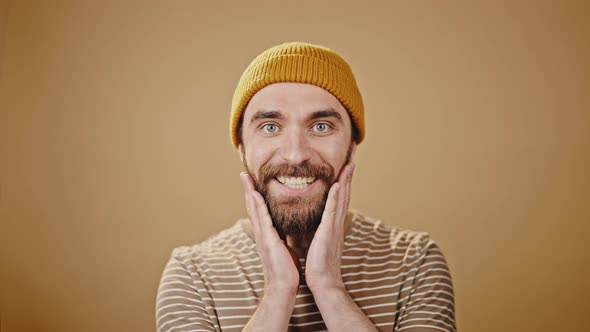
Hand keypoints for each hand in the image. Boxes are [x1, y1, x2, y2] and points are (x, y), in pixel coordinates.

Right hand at [240, 172, 300, 296]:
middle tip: (243, 174)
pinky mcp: (267, 239)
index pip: (259, 211)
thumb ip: (282, 238)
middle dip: (248, 190)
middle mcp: (261, 233)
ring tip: (245, 177)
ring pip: (254, 209)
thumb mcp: (285, 248)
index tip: (252, 182)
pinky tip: (255, 194)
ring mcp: (262, 236)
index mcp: (267, 234)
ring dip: (249, 192)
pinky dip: (257, 205)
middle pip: (252, 207)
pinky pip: (262, 218)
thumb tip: (286, 233)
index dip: (255, 196)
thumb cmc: (286, 269)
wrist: (283, 286)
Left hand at [305, 163, 354, 292]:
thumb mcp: (314, 240)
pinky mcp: (330, 233)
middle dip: (348, 175)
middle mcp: (336, 222)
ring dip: (346, 181)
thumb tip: (306, 221)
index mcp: (332, 223)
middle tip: (352, 157)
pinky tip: (339, 185)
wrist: (323, 282)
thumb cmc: (317, 264)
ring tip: (349, 164)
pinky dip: (337, 197)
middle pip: (344, 194)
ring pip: (342, 199)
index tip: (344, 164)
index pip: (338, 198)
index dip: (342, 180)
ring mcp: (335, 227)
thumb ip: (313, 228)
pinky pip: (333, 212)